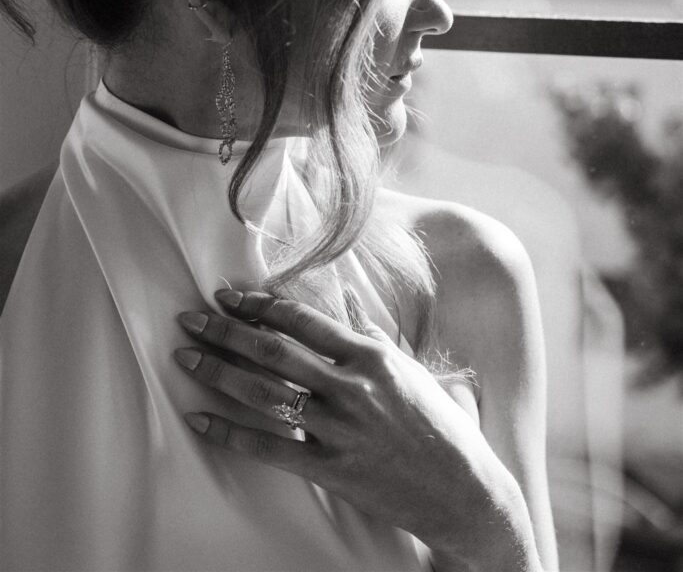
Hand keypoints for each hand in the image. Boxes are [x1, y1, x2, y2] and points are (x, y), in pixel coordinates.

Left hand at [174, 290, 541, 571]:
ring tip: (186, 358)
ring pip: (264, 393)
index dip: (260, 305)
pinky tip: (201, 420)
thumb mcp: (409, 369)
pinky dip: (230, 433)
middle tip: (191, 319)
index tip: (230, 296)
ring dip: (219, 373)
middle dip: (226, 331)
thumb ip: (373, 334)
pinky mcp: (330, 469)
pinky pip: (269, 448)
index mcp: (371, 355)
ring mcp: (339, 429)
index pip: (303, 320)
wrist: (462, 491)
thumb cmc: (439, 424)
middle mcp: (351, 386)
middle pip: (274, 352)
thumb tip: (349, 301)